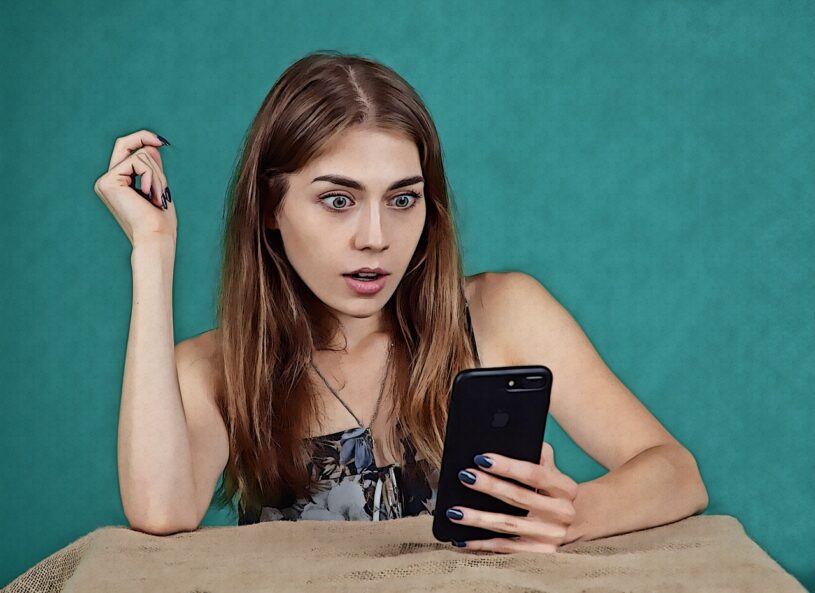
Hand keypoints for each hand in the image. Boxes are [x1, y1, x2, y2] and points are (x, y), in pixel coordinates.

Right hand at [92, 129, 175, 246]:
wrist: (155, 238)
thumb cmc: (160, 221)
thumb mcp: (158, 187)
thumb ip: (151, 168)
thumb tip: (151, 145)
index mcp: (117, 184)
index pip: (127, 152)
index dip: (142, 140)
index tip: (161, 141)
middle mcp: (107, 181)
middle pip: (123, 144)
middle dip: (144, 137)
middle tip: (163, 141)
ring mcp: (105, 181)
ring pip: (139, 155)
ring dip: (158, 174)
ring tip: (159, 197)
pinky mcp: (109, 181)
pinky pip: (137, 162)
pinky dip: (152, 176)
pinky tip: (151, 195)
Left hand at [445, 441, 578, 552]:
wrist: (575, 523)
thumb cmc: (552, 490)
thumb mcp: (552, 470)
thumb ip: (538, 454)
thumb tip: (511, 438)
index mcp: (565, 488)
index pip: (535, 474)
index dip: (508, 466)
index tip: (482, 458)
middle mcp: (562, 513)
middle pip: (520, 498)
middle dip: (489, 486)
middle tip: (465, 476)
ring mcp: (551, 536)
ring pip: (509, 525)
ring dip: (478, 518)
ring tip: (455, 511)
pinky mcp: (540, 554)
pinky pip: (506, 549)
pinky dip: (483, 544)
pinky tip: (462, 539)